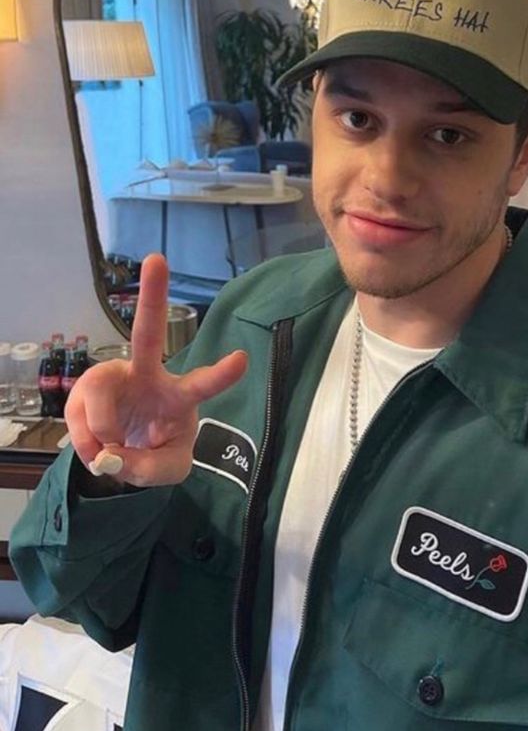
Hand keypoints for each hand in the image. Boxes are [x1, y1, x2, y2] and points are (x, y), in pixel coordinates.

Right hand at [65, 254, 247, 485]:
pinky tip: (97, 448)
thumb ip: (151, 469)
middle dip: (152, 296)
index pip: (203, 383)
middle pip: (148, 332)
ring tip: (110, 454)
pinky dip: (88, 446)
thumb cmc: (155, 449)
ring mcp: (113, 378)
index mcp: (178, 396)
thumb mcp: (167, 470)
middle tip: (157, 259)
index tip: (242, 358)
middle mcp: (147, 375)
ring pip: (102, 406)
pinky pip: (82, 421)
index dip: (222, 374)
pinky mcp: (85, 388)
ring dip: (105, 438)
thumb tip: (114, 456)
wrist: (121, 454)